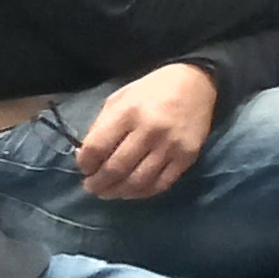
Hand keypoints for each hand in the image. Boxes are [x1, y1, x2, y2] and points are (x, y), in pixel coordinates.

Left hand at [74, 61, 218, 199]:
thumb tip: (88, 156)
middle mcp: (149, 130)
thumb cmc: (151, 92)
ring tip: (107, 193)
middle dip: (98, 183)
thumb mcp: (120, 99)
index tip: (83, 168)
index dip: (85, 163)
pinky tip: (130, 192)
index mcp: (127, 112)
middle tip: (91, 187)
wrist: (195, 84)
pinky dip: (141, 193)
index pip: (97, 147)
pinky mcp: (187, 157)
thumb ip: (103, 126)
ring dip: (117, 192)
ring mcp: (170, 146)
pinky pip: (161, 184)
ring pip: (138, 181)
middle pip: (116, 168)